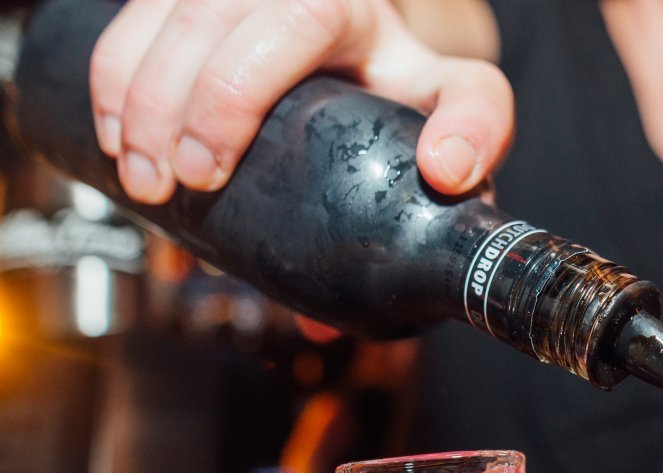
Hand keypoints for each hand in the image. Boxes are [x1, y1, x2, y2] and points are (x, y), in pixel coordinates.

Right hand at [90, 0, 512, 203]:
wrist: (375, 49)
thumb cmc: (408, 79)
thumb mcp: (460, 94)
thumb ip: (479, 127)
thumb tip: (448, 171)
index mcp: (349, 2)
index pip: (290, 23)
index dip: (233, 93)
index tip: (208, 171)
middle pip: (204, 18)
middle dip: (165, 108)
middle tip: (161, 191)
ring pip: (156, 12)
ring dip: (128, 93)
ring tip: (133, 174)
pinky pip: (132, 13)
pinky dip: (112, 71)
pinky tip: (111, 131)